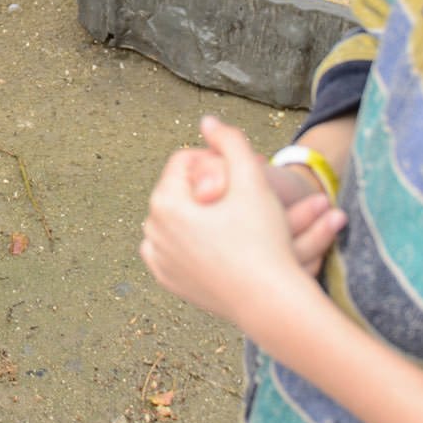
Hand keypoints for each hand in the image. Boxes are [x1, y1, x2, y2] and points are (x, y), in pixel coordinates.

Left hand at [142, 116, 323, 332]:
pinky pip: (172, 248)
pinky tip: (215, 241)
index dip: (215, 162)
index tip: (240, 176)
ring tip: (230, 217)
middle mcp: (152, 230)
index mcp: (165, 201)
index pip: (184, 162)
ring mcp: (157, 258)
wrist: (270, 302)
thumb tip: (207, 120)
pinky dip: (188, 242)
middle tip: (240, 197)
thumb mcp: (252, 180)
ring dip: (196, 214)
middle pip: (179, 191)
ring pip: (175, 219)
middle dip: (206, 188)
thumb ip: (229, 141)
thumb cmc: (264, 240)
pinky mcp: (167, 279)